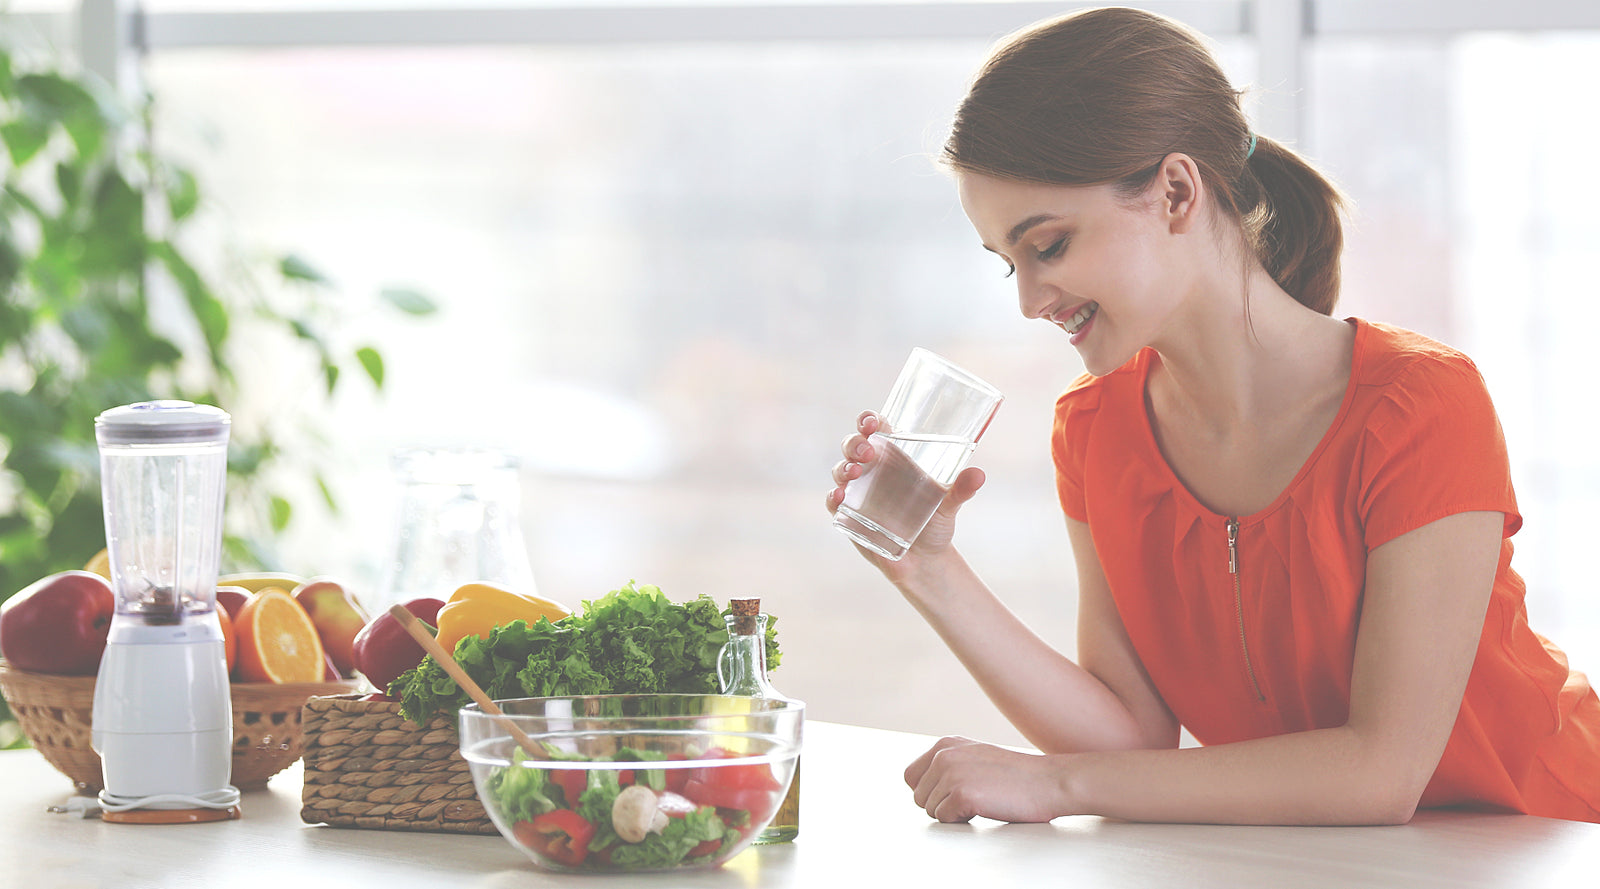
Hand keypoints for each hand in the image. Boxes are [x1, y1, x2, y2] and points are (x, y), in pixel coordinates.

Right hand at [826, 411, 985, 579]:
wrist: (926, 561)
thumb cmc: (936, 522)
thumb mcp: (949, 504)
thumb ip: (961, 489)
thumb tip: (978, 475)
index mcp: (894, 457)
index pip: (876, 429)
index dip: (869, 420)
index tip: (873, 422)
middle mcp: (873, 470)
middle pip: (854, 445)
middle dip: (855, 443)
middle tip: (867, 451)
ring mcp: (858, 492)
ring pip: (841, 470)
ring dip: (843, 468)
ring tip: (854, 473)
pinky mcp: (849, 516)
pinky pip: (834, 502)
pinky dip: (834, 497)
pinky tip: (840, 497)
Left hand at [904, 736, 1070, 823]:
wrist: (1047, 782)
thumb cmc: (1015, 776)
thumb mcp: (974, 756)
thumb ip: (947, 764)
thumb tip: (918, 788)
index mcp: (945, 745)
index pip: (911, 777)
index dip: (930, 791)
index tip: (953, 793)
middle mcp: (944, 756)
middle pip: (919, 797)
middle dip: (941, 804)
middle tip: (973, 798)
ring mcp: (952, 774)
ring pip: (931, 810)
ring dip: (953, 813)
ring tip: (982, 800)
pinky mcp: (962, 794)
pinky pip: (945, 819)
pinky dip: (963, 820)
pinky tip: (985, 807)